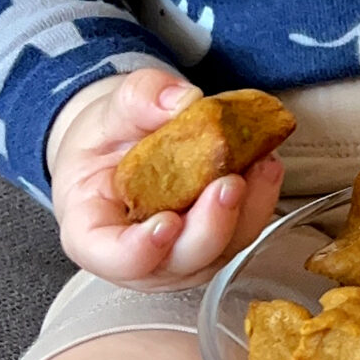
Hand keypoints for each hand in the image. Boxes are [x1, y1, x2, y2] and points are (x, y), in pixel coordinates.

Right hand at [46, 65, 285, 285]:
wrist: (127, 143)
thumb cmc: (107, 140)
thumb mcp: (109, 110)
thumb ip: (138, 99)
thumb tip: (182, 100)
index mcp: (93, 231)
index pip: (114, 257)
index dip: (141, 250)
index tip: (166, 223)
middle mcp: (140, 257)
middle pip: (179, 260)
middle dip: (209, 228)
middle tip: (228, 185)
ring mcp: (181, 254)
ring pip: (220, 251)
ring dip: (245, 212)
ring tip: (259, 164)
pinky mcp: (215, 241)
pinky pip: (242, 231)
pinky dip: (258, 200)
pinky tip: (265, 164)